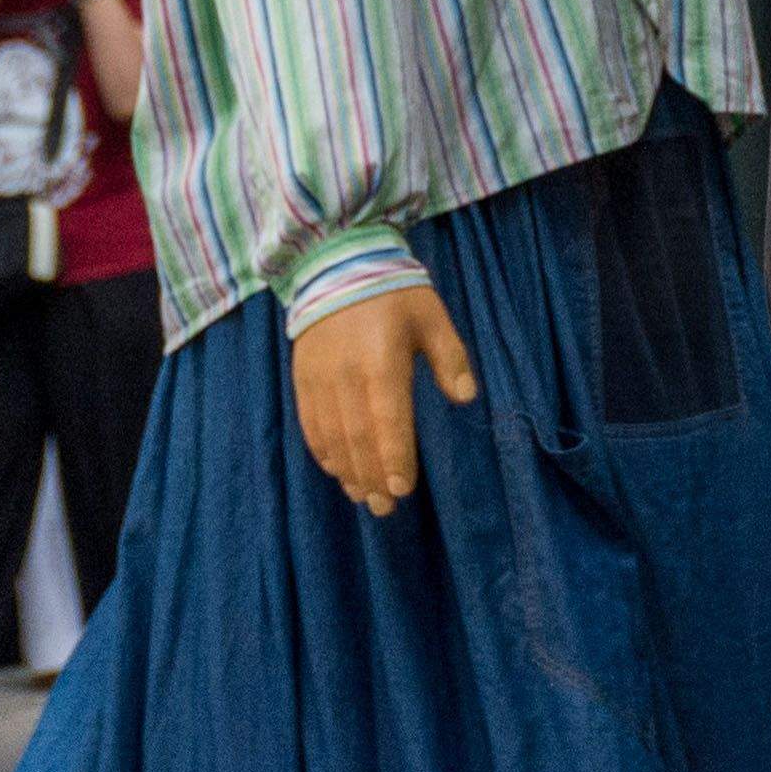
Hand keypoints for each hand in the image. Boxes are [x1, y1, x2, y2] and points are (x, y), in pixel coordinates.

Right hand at [288, 282, 477, 515]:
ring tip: (362, 496)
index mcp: (382, 361)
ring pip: (332, 436)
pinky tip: (337, 470)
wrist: (337, 263)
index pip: (388, 419)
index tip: (402, 488)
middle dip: (372, 476)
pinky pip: (310, 423)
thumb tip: (467, 397)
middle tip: (384, 508)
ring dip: (347, 471)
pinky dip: (323, 451)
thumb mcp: (432, 317)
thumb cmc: (395, 294)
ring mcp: (319, 378)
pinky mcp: (302, 378)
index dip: (394, 456)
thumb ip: (451, 358)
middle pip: (358, 437)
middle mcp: (346, 375)